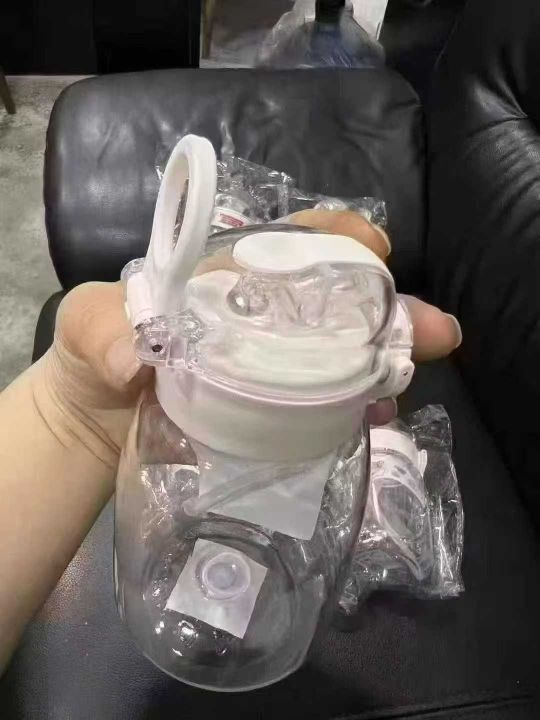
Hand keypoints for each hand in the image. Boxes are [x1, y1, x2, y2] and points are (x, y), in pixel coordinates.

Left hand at [47, 210, 460, 449]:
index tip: (374, 250)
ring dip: (385, 359)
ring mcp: (272, 367)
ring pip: (343, 351)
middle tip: (429, 332)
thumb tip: (135, 357)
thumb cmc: (97, 353)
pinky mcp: (273, 412)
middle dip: (389, 308)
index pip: (293, 241)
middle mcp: (262, 316)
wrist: (94, 420)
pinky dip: (358, 406)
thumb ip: (102, 330)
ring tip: (409, 379)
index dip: (339, 238)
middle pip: (337, 300)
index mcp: (228, 277)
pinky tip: (377, 417)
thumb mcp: (88, 329)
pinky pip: (327, 402)